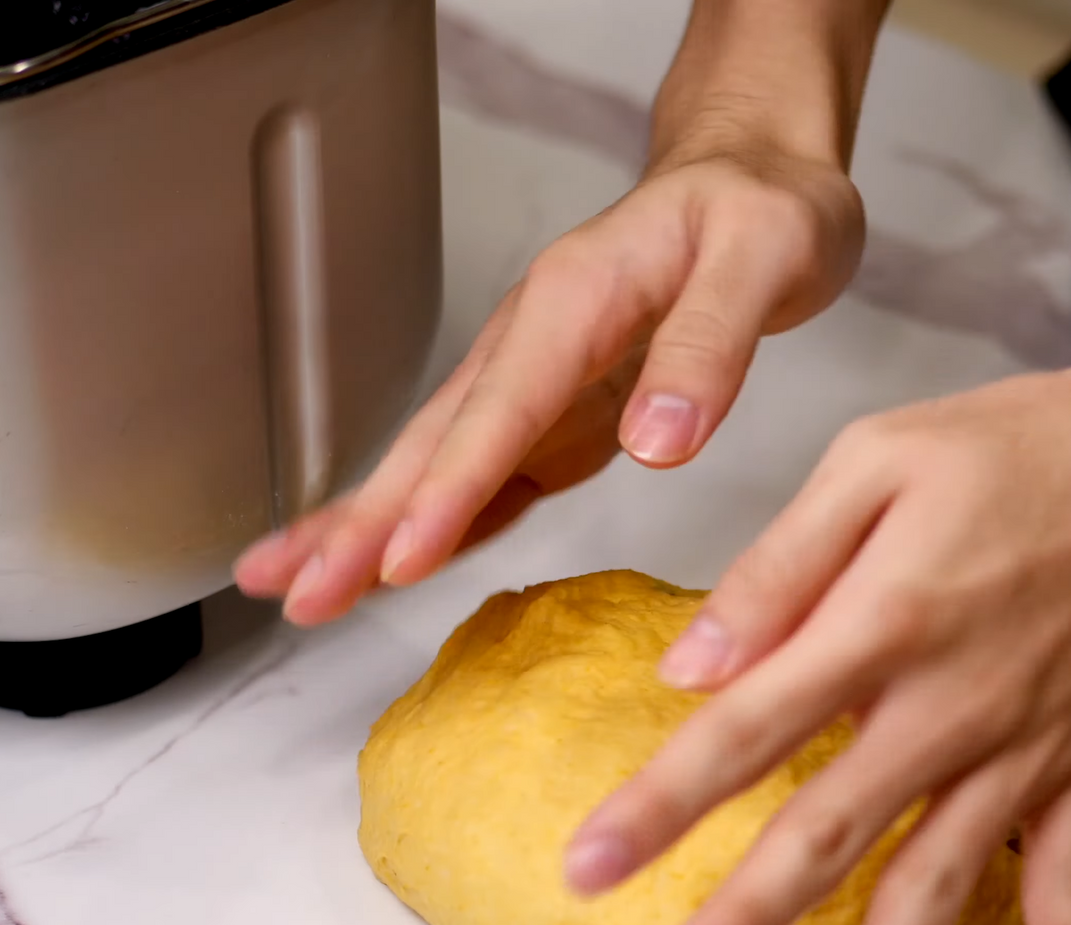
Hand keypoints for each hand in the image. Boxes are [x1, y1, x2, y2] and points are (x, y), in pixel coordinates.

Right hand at [234, 145, 863, 624]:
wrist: (752, 178)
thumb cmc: (760, 209)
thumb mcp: (762, 259)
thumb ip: (709, 344)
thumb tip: (657, 441)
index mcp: (573, 299)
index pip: (499, 406)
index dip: (446, 488)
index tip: (400, 555)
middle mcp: (537, 340)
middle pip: (436, 439)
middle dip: (364, 520)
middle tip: (300, 592)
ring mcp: (539, 379)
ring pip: (440, 460)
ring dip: (370, 525)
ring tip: (305, 585)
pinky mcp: (559, 413)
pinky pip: (488, 475)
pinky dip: (439, 521)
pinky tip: (399, 562)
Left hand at [564, 334, 1070, 924]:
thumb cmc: (1030, 444)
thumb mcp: (881, 458)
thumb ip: (782, 563)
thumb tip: (694, 659)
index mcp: (883, 621)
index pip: (745, 730)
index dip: (659, 803)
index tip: (588, 868)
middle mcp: (950, 706)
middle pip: (829, 831)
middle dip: (745, 918)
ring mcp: (1029, 746)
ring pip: (943, 877)